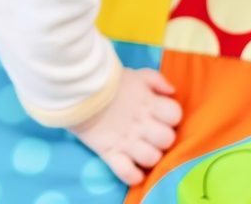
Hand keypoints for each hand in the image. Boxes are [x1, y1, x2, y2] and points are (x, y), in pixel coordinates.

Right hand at [70, 67, 181, 185]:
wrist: (76, 89)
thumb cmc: (108, 81)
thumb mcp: (135, 74)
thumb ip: (156, 79)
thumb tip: (171, 91)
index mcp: (148, 104)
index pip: (174, 114)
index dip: (171, 116)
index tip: (161, 114)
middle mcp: (141, 124)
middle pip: (167, 139)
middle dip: (163, 137)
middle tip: (151, 133)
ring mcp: (126, 141)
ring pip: (152, 159)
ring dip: (150, 156)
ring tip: (142, 149)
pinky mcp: (109, 152)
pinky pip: (127, 173)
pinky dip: (133, 175)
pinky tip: (134, 168)